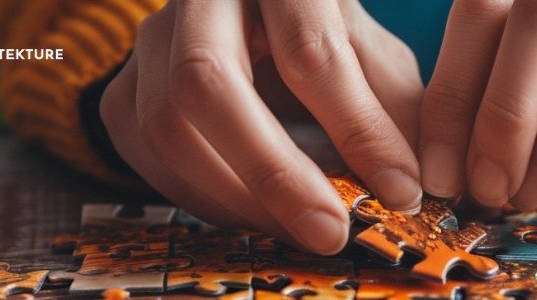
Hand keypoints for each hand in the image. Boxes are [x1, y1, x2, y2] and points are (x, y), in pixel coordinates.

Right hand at [100, 0, 423, 254]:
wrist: (247, 21)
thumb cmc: (321, 37)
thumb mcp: (371, 57)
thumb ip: (392, 111)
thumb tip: (414, 185)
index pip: (308, 50)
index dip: (356, 127)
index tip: (398, 190)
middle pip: (208, 81)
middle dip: (272, 171)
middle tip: (329, 230)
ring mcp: (151, 39)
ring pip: (166, 124)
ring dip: (235, 196)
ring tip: (298, 228)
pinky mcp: (123, 87)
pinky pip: (143, 154)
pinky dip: (198, 197)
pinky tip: (252, 213)